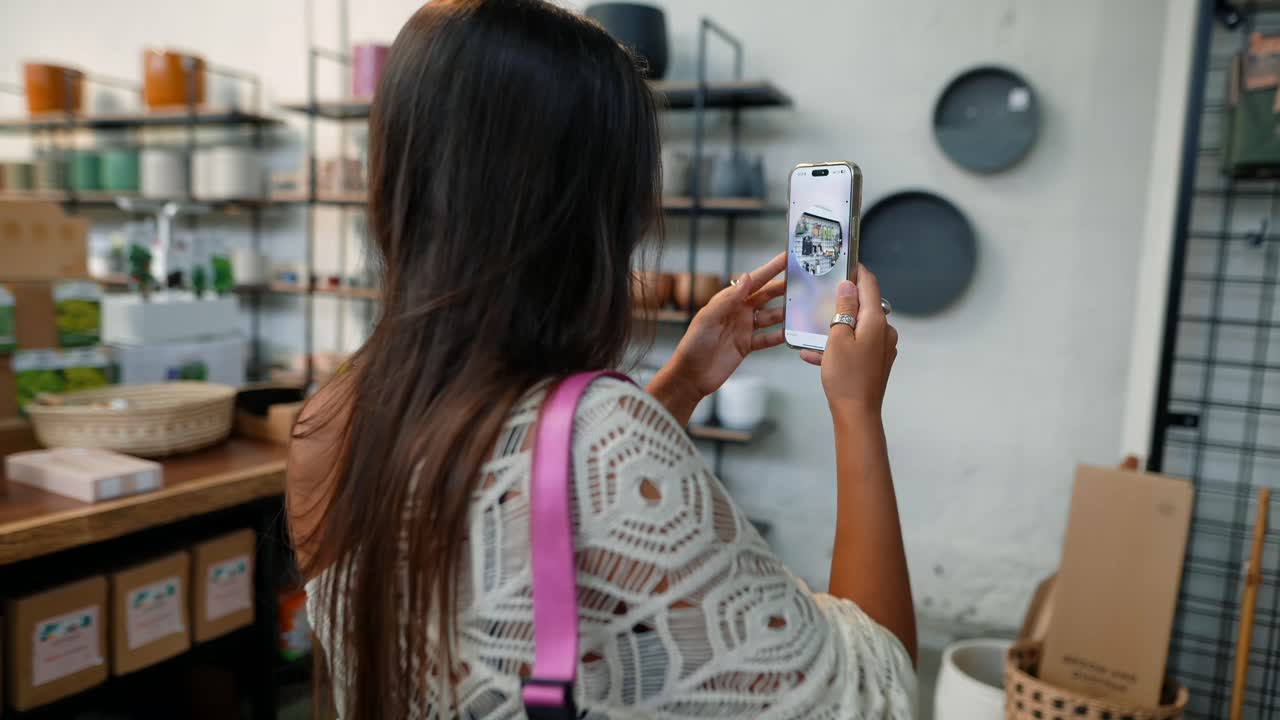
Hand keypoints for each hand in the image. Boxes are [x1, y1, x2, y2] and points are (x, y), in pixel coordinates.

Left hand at [648, 252, 787, 424]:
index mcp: (728, 300)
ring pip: (771, 316)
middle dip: (784, 287)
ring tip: (804, 306)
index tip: (786, 258)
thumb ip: (729, 299)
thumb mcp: (708, 318)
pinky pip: (768, 338)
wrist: (691, 376)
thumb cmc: (693, 345)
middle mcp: (738, 312)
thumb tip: (747, 277)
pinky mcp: (747, 345)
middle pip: (766, 296)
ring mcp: (744, 328)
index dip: (771, 269)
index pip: (754, 281)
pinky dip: (781, 336)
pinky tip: (793, 333)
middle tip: (804, 279)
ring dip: (786, 312)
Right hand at [800, 264, 897, 417]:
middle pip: (864, 306)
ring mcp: (883, 347)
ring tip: (812, 333)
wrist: (857, 414)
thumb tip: (848, 286)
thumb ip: (843, 309)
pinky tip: (815, 354)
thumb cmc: (845, 377)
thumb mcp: (837, 338)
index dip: (857, 272)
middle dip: (843, 302)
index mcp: (876, 321)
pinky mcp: (877, 362)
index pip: (870, 285)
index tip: (844, 264)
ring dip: (837, 327)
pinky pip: (857, 345)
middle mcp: (885, 331)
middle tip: (822, 298)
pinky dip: (840, 345)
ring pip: (858, 327)